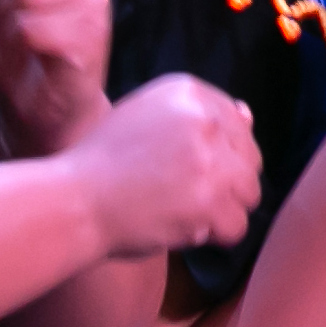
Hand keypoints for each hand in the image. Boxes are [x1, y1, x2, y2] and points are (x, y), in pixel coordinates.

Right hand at [71, 73, 262, 255]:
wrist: (73, 201)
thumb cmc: (106, 163)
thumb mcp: (146, 118)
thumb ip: (198, 116)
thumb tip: (248, 115)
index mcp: (187, 91)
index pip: (239, 125)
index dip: (220, 156)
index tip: (185, 169)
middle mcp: (202, 118)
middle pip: (251, 159)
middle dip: (226, 183)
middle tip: (183, 194)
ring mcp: (208, 159)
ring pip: (250, 194)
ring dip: (222, 211)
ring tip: (183, 211)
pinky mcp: (207, 200)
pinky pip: (238, 226)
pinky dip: (213, 236)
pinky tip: (182, 228)